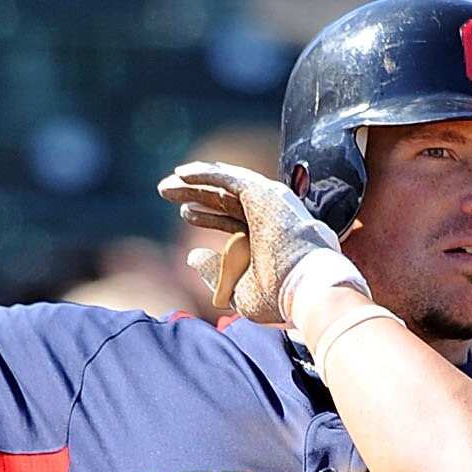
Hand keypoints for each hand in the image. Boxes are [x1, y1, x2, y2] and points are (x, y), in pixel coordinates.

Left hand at [157, 160, 343, 324]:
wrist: (305, 293)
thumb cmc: (278, 298)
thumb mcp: (237, 291)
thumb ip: (214, 273)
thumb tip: (191, 256)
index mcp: (266, 238)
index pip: (232, 219)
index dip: (207, 215)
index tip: (185, 212)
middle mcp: (267, 218)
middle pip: (225, 199)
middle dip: (195, 193)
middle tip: (166, 190)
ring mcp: (267, 204)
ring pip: (225, 186)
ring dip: (195, 182)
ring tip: (168, 183)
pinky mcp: (263, 195)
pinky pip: (228, 179)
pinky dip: (205, 174)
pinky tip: (182, 173)